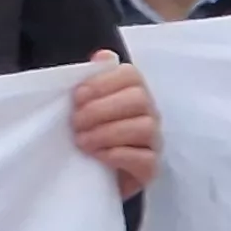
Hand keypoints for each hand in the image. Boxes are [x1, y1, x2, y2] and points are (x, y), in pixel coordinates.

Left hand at [71, 52, 158, 197]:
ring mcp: (154, 140)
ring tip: (82, 141)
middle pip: (139, 99)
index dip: (102, 83)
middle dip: (102, 109)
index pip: (130, 75)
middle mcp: (150, 112)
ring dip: (107, 133)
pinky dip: (118, 155)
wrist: (96, 174)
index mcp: (134, 90)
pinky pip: (144, 158)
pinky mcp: (151, 167)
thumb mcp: (86, 104)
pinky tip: (98, 156)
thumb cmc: (91, 131)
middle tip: (76, 122)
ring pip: (144, 128)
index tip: (77, 96)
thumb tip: (101, 56)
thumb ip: (92, 78)